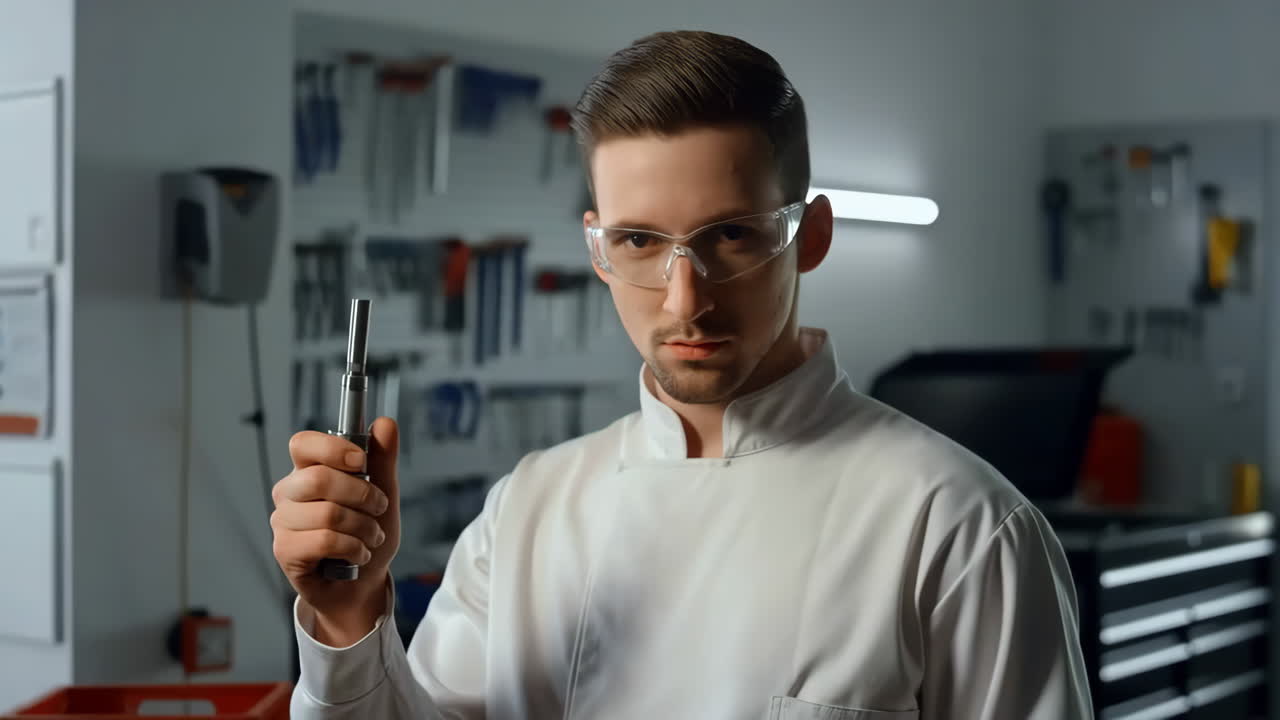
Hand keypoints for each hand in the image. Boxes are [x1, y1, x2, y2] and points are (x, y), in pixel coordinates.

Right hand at [271, 417, 399, 644]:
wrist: (362, 583)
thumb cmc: (366, 534)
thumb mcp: (383, 493)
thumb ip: (382, 459)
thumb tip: (385, 423)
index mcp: (308, 470)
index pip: (302, 444)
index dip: (332, 449)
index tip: (361, 461)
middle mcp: (289, 492)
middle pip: (318, 479)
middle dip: (361, 495)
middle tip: (378, 508)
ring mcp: (283, 521)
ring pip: (328, 514)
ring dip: (363, 528)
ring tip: (372, 537)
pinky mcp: (284, 550)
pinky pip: (325, 541)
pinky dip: (353, 548)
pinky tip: (358, 554)